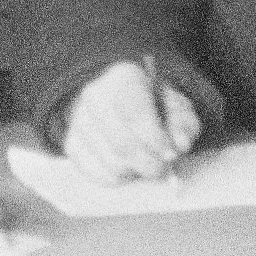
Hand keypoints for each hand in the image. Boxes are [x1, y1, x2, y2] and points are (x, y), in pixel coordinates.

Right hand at [61, 58, 199, 184]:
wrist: (116, 94)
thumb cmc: (151, 102)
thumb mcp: (175, 104)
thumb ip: (183, 123)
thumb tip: (180, 145)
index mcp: (122, 77)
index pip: (135, 114)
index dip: (156, 141)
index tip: (171, 155)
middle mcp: (93, 96)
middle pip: (121, 144)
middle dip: (148, 164)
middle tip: (162, 169)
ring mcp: (78, 120)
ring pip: (110, 162)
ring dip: (134, 172)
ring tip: (144, 164)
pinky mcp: (71, 143)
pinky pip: (95, 173)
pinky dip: (117, 178)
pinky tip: (128, 168)